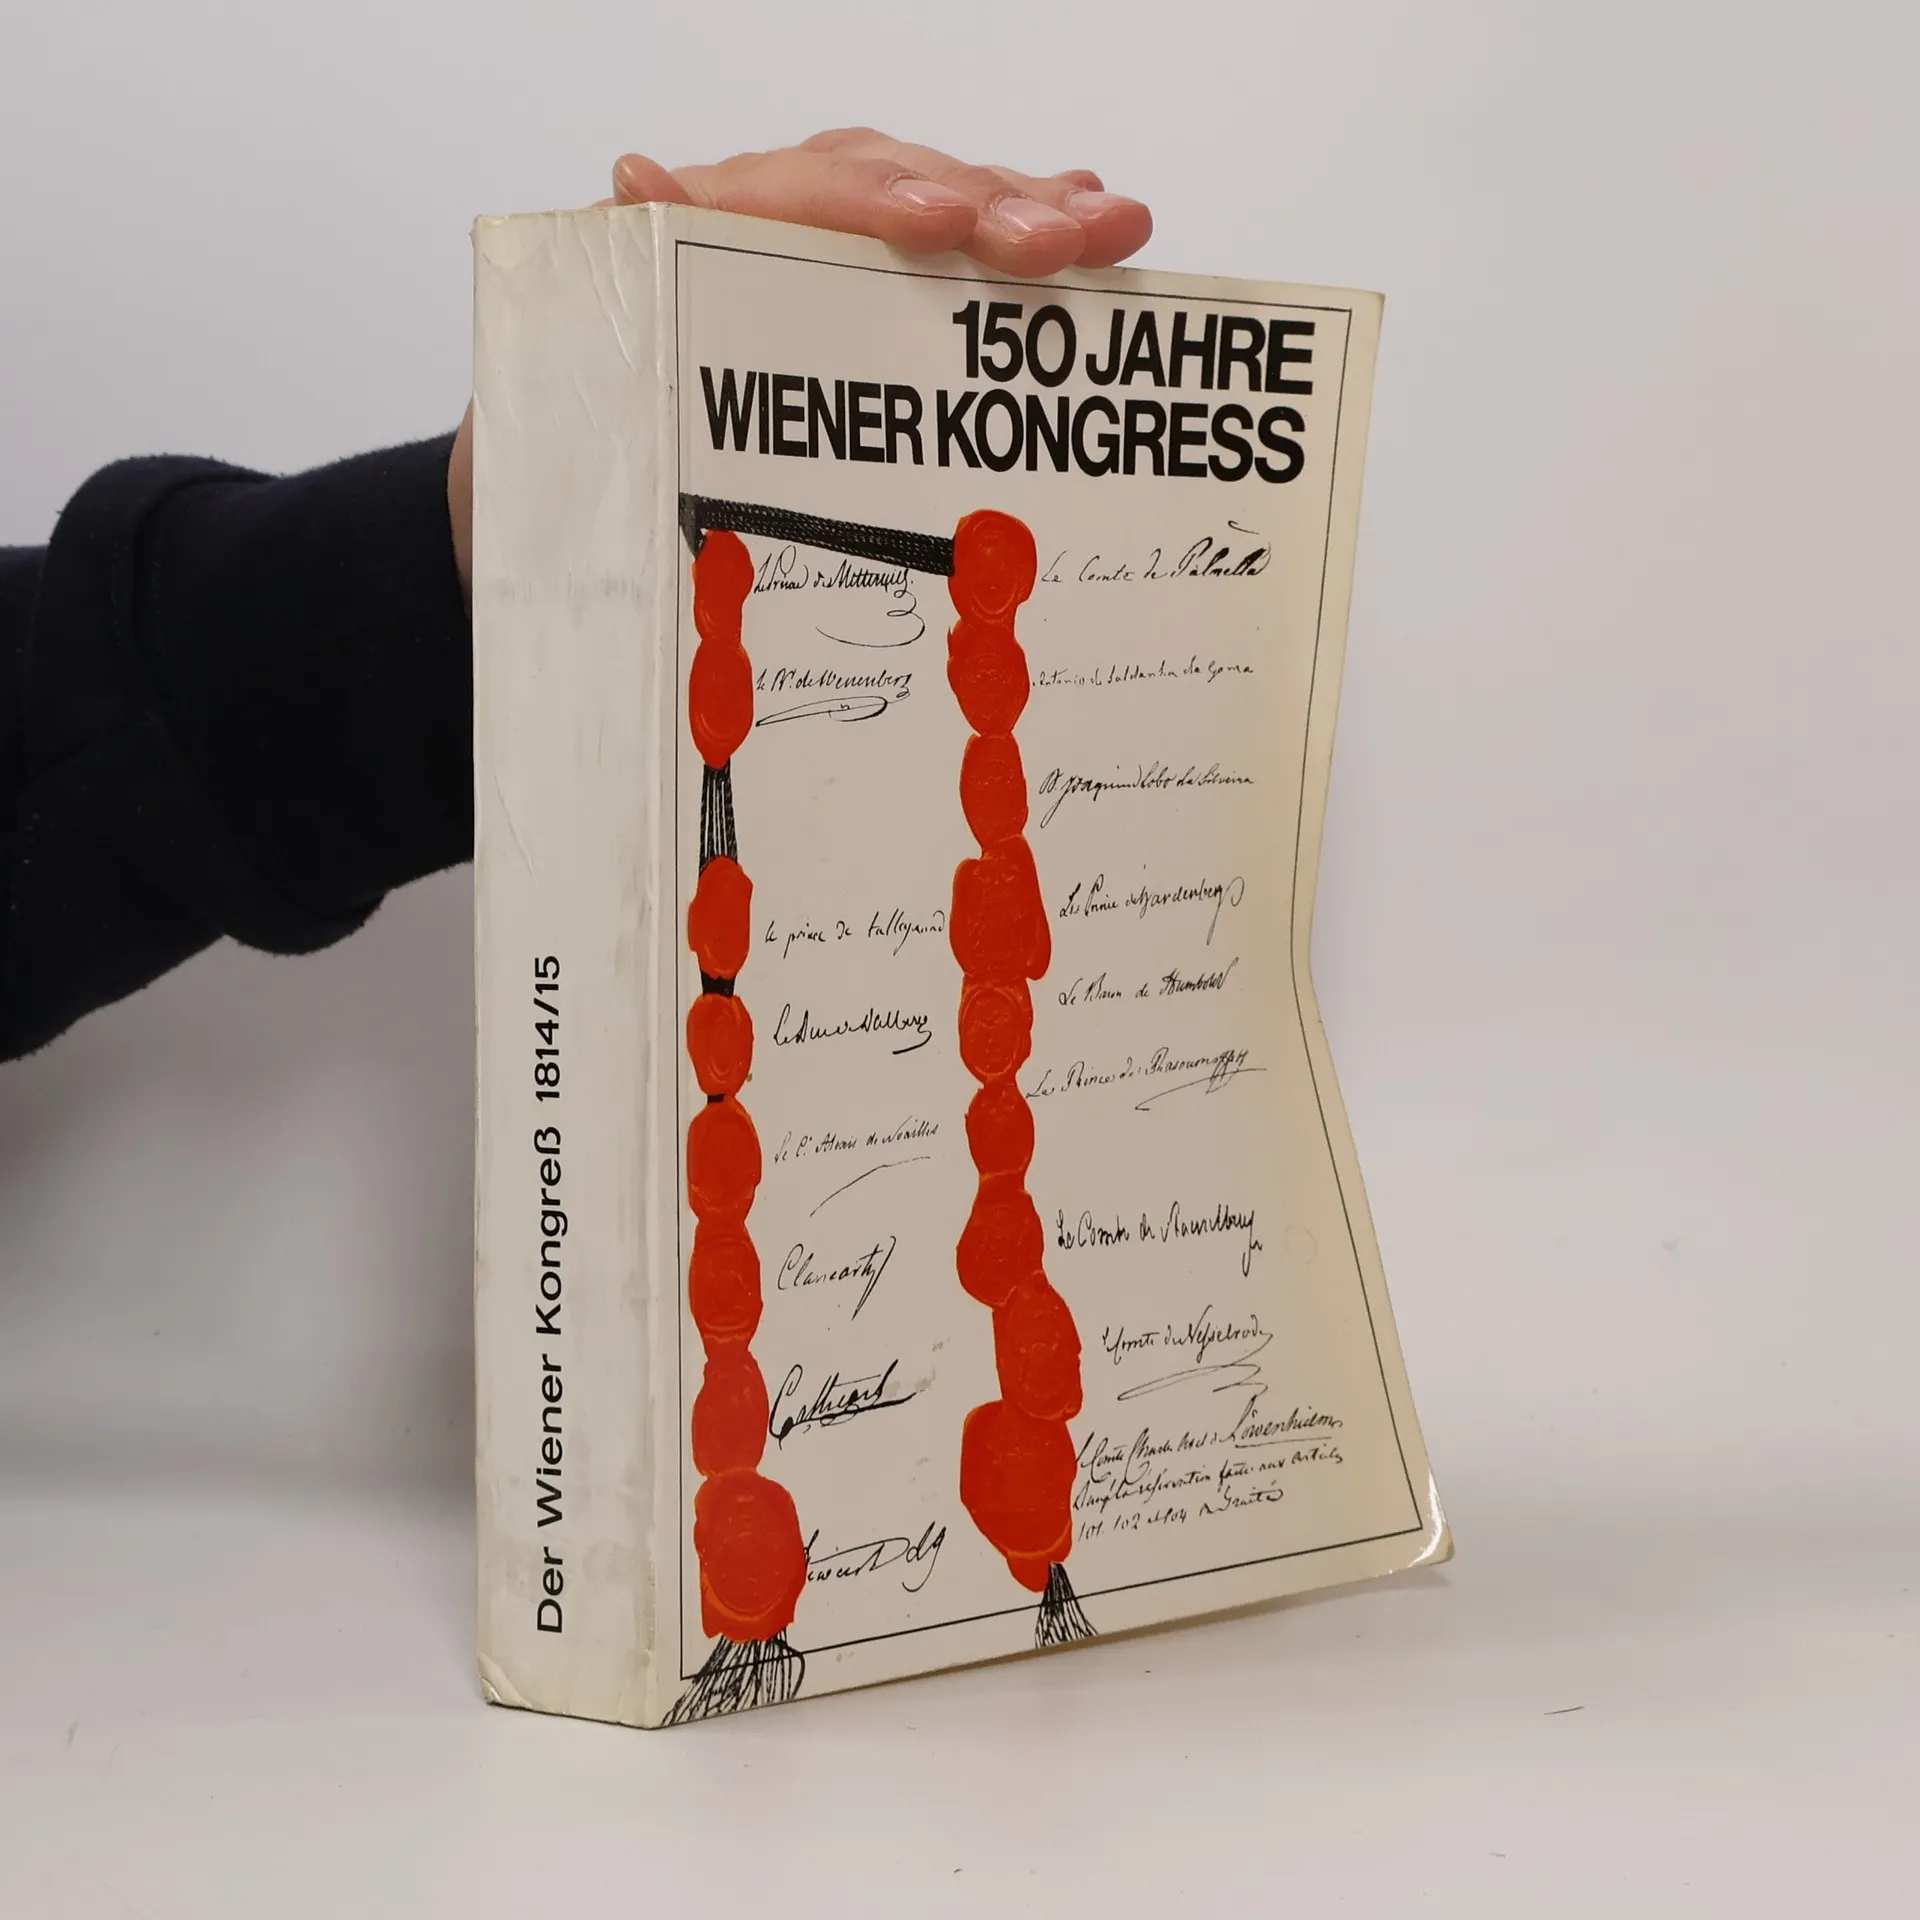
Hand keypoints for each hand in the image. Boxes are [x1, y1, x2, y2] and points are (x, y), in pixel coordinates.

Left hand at [448, 131, 1153, 595]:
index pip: (804, 194)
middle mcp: (779, 218)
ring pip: (944, 211)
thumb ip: (610, 280)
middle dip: (989, 206)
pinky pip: (955, 255)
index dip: (879, 203)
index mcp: (706, 228)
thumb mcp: (574, 361)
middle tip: (1064, 239)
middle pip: (898, 190)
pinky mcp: (868, 297)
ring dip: (1032, 215)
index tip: (943, 224)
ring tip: (1112, 230)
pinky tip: (1092, 237)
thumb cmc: (572, 414)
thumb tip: (634, 179)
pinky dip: (1023, 241)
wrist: (556, 456)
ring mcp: (831, 252)